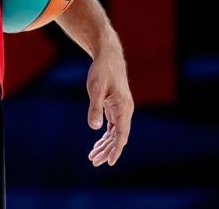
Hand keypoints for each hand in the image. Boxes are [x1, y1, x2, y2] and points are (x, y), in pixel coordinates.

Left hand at [85, 50, 132, 166]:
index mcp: (124, 107)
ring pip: (115, 133)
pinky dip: (105, 136)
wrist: (108, 56)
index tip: (110, 162)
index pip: (122, 134)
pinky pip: (112, 127)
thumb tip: (94, 128)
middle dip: (107, 151)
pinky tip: (98, 145)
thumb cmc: (102, 71)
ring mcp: (121, 110)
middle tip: (94, 162)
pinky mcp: (115, 108)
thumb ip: (95, 108)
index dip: (116, 149)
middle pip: (118, 137)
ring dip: (105, 145)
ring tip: (93, 157)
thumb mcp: (96, 88)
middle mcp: (125, 110)